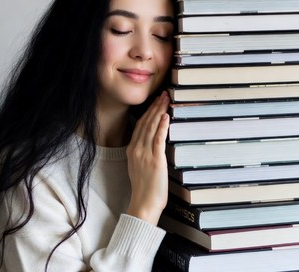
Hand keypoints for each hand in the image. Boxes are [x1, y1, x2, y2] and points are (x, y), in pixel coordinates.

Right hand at [126, 91, 169, 225]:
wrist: (144, 204)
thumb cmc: (144, 188)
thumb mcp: (137, 166)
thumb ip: (141, 152)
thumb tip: (150, 141)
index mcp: (132, 150)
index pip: (140, 125)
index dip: (148, 111)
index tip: (155, 101)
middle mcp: (136, 149)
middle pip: (146, 123)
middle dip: (155, 106)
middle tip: (163, 94)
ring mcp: (145, 154)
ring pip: (151, 127)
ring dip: (159, 111)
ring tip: (166, 99)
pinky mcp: (155, 160)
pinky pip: (158, 139)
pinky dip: (162, 126)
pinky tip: (166, 116)